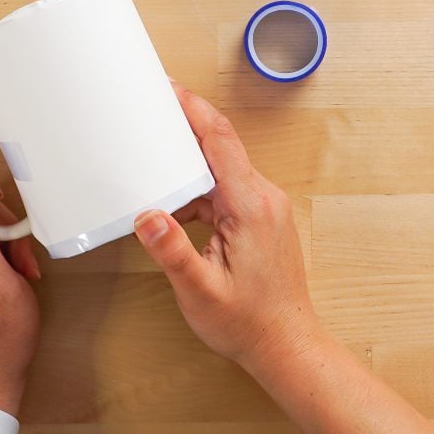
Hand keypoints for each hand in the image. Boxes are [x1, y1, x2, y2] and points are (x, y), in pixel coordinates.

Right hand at [133, 84, 319, 375]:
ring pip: (223, 167)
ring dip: (190, 159)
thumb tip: (146, 214)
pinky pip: (227, 187)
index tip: (168, 87)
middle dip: (186, 123)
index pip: (219, 141)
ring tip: (153, 153)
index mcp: (250, 206)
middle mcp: (263, 198)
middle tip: (150, 108)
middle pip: (221, 145)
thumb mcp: (200, 290)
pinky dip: (199, 185)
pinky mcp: (261, 219)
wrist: (287, 346)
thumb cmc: (247, 323)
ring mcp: (265, 207)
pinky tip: (175, 199)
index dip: (192, 109)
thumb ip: (173, 251)